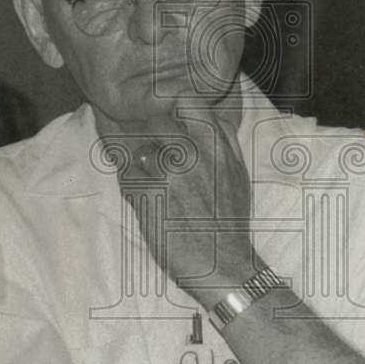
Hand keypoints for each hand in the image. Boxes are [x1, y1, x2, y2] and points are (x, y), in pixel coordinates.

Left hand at [97, 111, 256, 304]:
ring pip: (137, 148)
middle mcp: (191, 152)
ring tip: (146, 176)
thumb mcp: (237, 172)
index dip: (169, 105)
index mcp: (215, 143)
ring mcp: (167, 173)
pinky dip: (131, 182)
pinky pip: (127, 174)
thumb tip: (211, 110)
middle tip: (145, 146)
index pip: (185, 100)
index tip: (163, 114)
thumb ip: (223, 139)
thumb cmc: (229, 219)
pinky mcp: (148, 195)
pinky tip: (142, 194)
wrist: (224, 263)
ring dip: (137, 161)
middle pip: (153, 120)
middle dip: (145, 133)